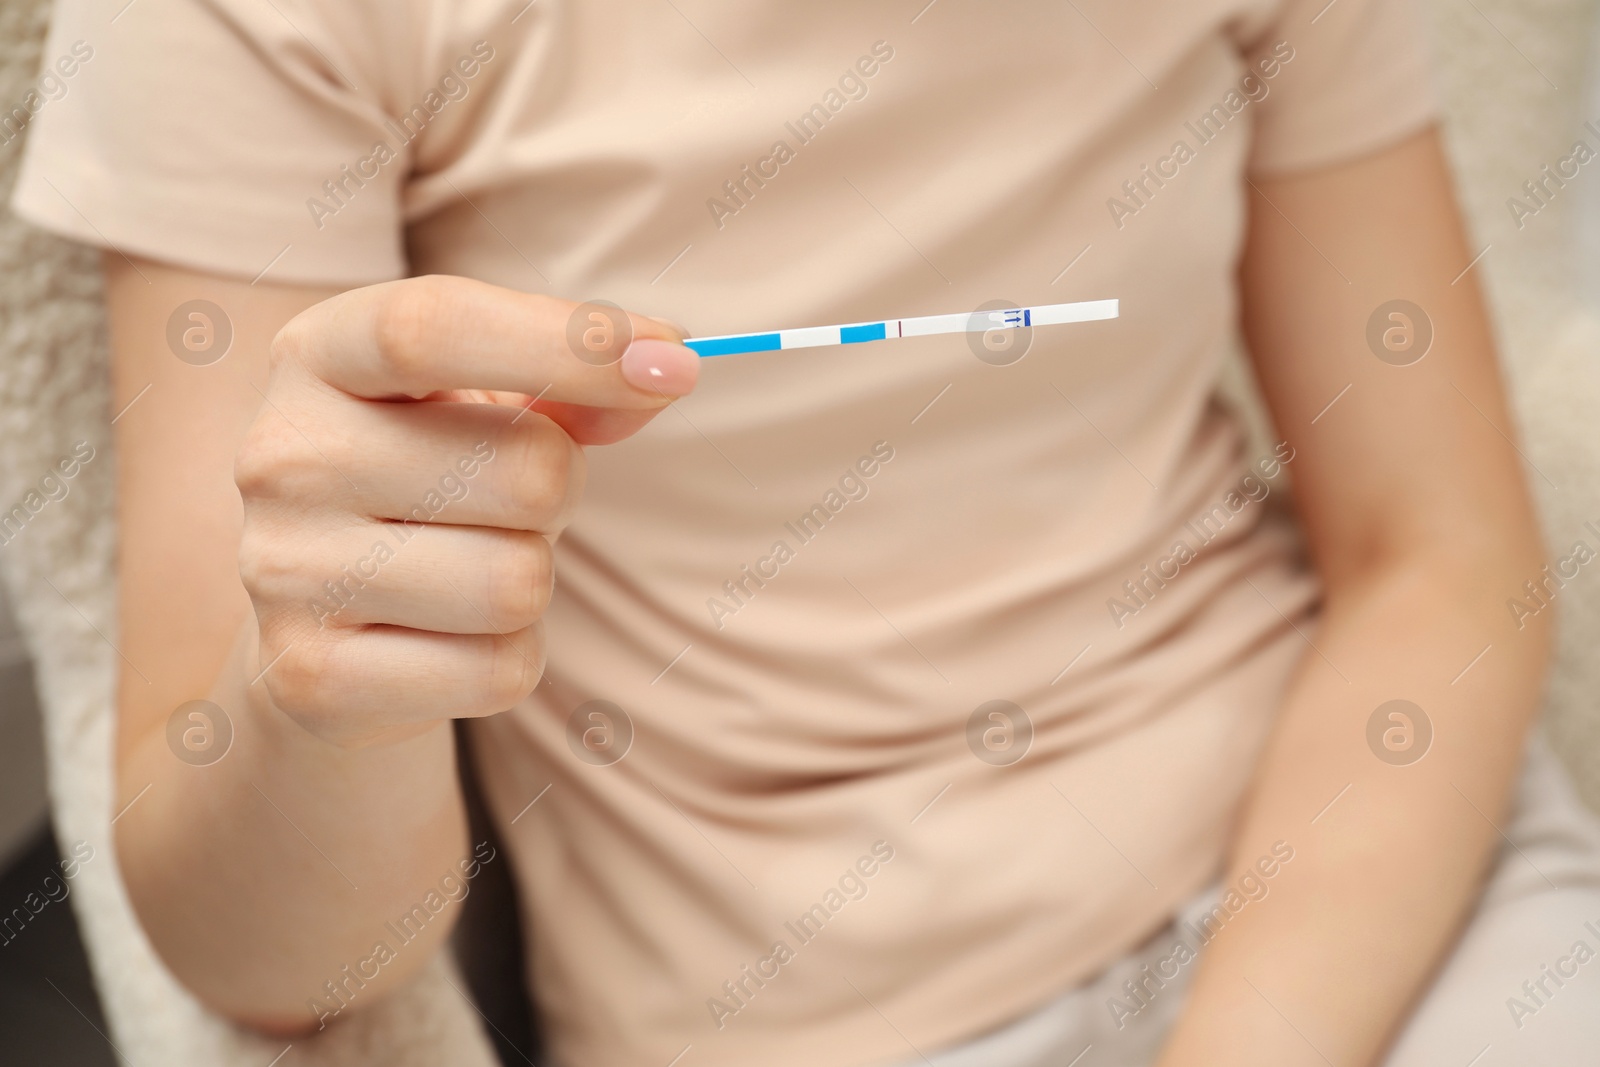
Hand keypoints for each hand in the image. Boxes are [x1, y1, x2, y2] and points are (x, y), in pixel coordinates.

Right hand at [234, 274, 695, 747]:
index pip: (434, 327)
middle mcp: (284, 455)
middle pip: (526, 470)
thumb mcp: (486, 398)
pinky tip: (447, 636)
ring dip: (531, 581)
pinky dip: (509, 657)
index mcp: (317, 354)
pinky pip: (500, 669)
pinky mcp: (312, 677)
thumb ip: (577, 377)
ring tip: (468, 566)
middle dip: (559, 492)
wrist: (319, 618)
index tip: (678, 364)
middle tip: (502, 503)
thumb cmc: (428, 477)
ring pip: (519, 582)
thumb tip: (666, 371)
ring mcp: (286, 570)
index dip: (570, 342)